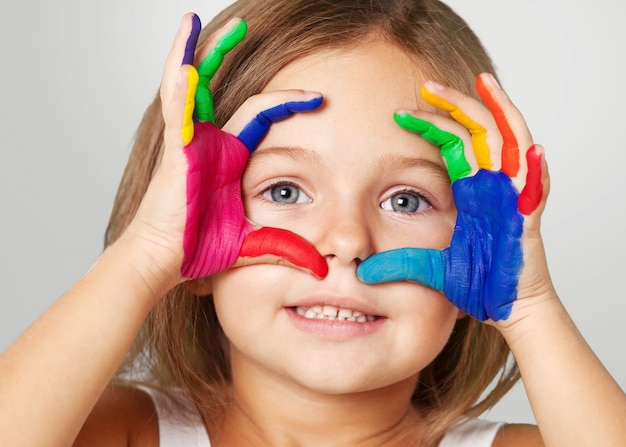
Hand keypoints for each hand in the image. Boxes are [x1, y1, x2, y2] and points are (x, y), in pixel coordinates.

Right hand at [137, 14, 327, 282]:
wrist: (167, 262)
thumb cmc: (200, 249)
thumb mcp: (254, 242)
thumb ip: (287, 248)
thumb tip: (323, 269)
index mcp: (228, 157)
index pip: (259, 115)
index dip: (287, 102)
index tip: (317, 98)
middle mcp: (208, 143)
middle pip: (220, 87)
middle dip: (227, 55)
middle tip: (243, 27)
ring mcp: (189, 143)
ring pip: (190, 87)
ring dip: (196, 55)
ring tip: (196, 22)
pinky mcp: (174, 151)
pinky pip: (176, 111)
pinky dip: (178, 85)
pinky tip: (184, 62)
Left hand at [357, 74, 548, 321]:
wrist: (506, 307)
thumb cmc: (476, 283)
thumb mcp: (429, 268)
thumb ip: (399, 263)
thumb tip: (363, 270)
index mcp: (472, 191)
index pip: (453, 144)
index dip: (432, 125)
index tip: (402, 113)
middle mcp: (493, 187)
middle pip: (479, 132)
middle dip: (457, 105)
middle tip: (429, 85)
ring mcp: (513, 198)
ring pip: (510, 144)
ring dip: (498, 112)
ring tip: (482, 83)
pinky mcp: (528, 219)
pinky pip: (537, 188)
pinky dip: (537, 167)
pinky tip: (531, 148)